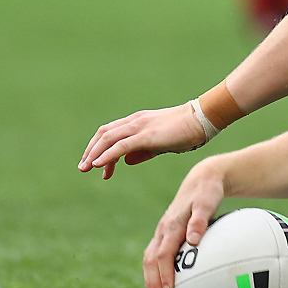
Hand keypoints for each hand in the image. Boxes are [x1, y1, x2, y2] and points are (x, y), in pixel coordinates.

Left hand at [79, 103, 206, 179]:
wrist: (204, 119)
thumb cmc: (188, 131)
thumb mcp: (162, 143)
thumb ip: (143, 151)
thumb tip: (126, 161)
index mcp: (138, 122)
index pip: (110, 133)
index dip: (99, 148)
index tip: (97, 166)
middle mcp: (135, 122)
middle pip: (103, 134)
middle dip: (91, 151)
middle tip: (83, 168)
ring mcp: (140, 127)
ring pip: (108, 139)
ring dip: (94, 154)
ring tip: (86, 168)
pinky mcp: (146, 135)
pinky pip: (120, 145)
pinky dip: (107, 154)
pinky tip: (99, 164)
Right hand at [145, 162, 225, 287]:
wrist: (202, 180)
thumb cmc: (207, 192)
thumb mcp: (207, 203)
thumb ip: (200, 221)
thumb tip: (193, 240)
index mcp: (171, 226)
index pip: (163, 256)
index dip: (164, 275)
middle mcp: (163, 231)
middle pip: (151, 261)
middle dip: (153, 283)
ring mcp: (162, 233)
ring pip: (150, 259)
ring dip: (151, 280)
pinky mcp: (166, 234)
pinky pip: (156, 255)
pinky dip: (155, 271)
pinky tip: (163, 283)